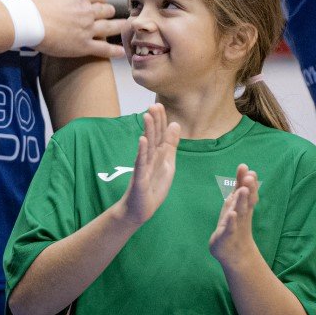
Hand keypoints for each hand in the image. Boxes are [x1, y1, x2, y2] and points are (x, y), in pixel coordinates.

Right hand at [23, 0, 122, 58]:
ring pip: (109, 28)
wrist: (29, 22)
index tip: (101, 0)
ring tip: (125, 27)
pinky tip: (121, 52)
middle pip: (105, 11)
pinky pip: (103, 50)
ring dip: (118, 26)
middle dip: (108, 11)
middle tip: (110, 13)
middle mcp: (88, 12)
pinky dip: (113, 51)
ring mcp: (87, 30)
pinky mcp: (82, 46)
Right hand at [115, 103, 180, 226]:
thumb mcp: (167, 163)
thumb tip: (175, 124)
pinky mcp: (140, 177)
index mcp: (157, 154)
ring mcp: (143, 166)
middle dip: (154, 121)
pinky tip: (142, 140)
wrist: (140, 209)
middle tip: (153, 105)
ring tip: (147, 116)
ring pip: (146, 146)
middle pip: (153, 137)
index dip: (160, 121)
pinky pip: (141, 162)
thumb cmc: (153, 186)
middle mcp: (149, 157)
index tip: (159, 105)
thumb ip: (171, 145)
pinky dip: (142, 151)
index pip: (160, 134)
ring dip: (147, 131)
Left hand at [209, 163, 259, 266]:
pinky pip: (230, 228)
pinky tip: (232, 214)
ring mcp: (235, 225)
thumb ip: (240, 187)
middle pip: (245, 200)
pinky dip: (231, 222)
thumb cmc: (235, 226)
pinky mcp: (227, 236)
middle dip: (248, 188)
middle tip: (250, 176)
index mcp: (242, 207)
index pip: (246, 192)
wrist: (235, 254)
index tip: (248, 169)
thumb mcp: (236, 205)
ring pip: (239, 211)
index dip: (248, 181)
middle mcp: (241, 215)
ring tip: (242, 189)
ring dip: (241, 201)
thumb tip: (246, 169)